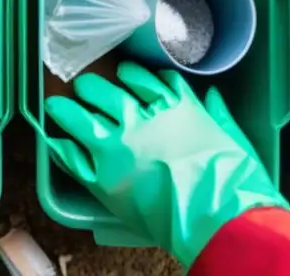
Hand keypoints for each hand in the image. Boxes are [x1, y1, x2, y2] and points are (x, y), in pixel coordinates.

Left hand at [45, 62, 287, 267]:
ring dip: (69, 110)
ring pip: (84, 119)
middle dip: (93, 87)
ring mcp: (119, 147)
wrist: (220, 217)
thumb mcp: (233, 135)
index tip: (122, 72)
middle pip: (108, 93)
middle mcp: (142, 119)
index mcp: (174, 106)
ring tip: (57, 104)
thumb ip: (217, 113)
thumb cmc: (234, 179)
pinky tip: (54, 141)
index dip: (130, 73)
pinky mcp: (105, 178)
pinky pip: (75, 158)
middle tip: (83, 85)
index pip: (144, 78)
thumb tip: (214, 95)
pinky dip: (63, 149)